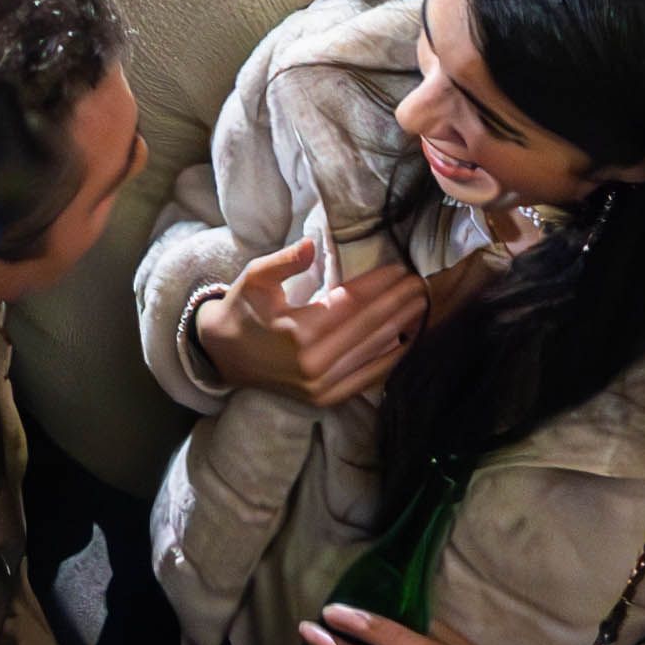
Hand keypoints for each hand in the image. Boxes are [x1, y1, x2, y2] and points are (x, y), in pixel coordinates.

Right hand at [200, 226, 426, 405]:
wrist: (222, 356)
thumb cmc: (241, 311)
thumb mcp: (254, 278)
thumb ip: (284, 262)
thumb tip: (311, 245)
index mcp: (299, 333)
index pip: (350, 304)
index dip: (378, 286)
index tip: (400, 269)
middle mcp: (314, 364)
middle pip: (368, 327)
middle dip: (396, 304)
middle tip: (421, 284)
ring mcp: (322, 386)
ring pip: (372, 352)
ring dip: (401, 328)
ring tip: (421, 306)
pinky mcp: (325, 399)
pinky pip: (366, 378)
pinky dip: (389, 360)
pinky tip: (407, 342)